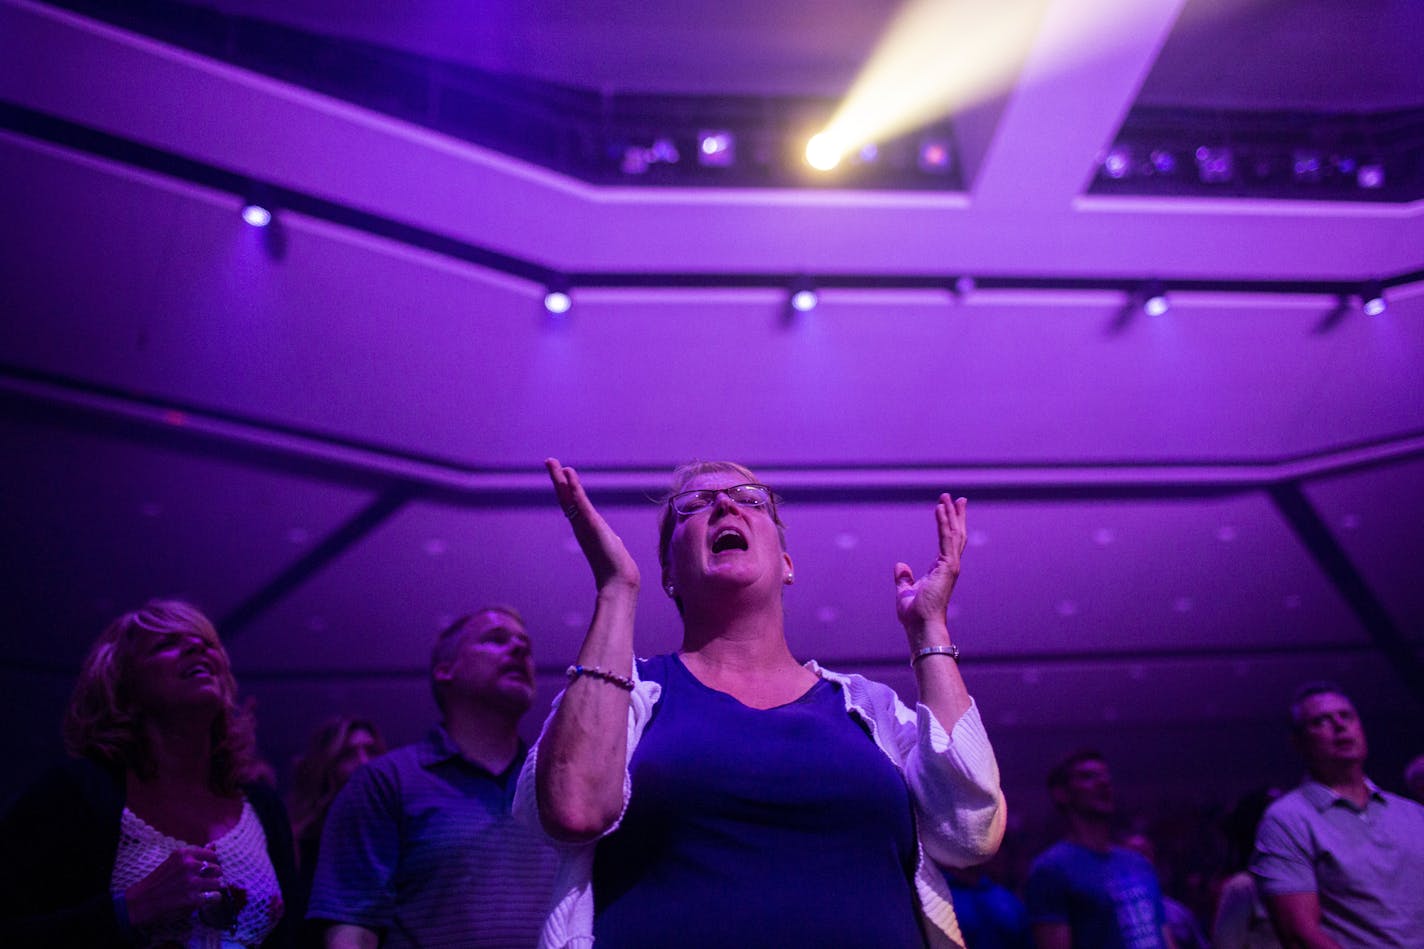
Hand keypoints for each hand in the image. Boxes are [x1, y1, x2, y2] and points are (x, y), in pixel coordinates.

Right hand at [123, 845, 222, 927]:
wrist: (139, 902)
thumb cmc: (158, 881)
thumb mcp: (174, 862)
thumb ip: (195, 855)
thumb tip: (214, 845)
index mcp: (184, 854)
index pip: (212, 855)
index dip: (211, 864)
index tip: (205, 871)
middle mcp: (189, 866)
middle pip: (217, 869)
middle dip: (212, 877)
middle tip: (202, 883)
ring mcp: (192, 882)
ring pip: (217, 883)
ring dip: (211, 889)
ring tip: (201, 892)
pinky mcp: (193, 899)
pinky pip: (215, 897)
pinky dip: (211, 900)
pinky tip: (201, 900)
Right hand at [546, 458, 639, 592]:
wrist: (618, 580)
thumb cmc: (615, 567)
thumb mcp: (611, 548)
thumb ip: (609, 542)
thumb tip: (614, 541)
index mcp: (584, 527)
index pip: (572, 503)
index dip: (565, 487)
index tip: (561, 472)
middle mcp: (580, 525)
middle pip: (565, 497)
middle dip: (557, 478)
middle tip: (549, 460)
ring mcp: (584, 525)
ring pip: (569, 497)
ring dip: (561, 478)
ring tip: (553, 462)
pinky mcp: (592, 525)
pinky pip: (581, 503)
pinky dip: (574, 488)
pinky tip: (569, 474)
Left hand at [893, 493, 967, 643]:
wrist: (921, 626)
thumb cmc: (915, 614)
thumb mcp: (906, 591)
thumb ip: (904, 578)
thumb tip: (900, 565)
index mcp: (941, 570)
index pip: (949, 543)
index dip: (950, 525)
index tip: (950, 510)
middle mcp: (949, 566)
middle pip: (957, 535)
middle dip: (957, 516)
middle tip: (959, 498)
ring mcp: (950, 566)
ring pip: (954, 534)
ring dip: (951, 514)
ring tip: (948, 497)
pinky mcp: (948, 566)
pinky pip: (946, 539)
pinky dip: (944, 523)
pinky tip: (941, 509)